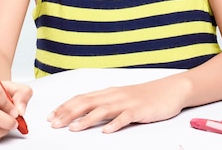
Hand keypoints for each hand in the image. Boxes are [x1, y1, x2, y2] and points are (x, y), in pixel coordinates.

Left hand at [47, 77, 186, 132]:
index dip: (65, 106)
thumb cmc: (143, 96)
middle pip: (87, 103)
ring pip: (103, 110)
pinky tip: (107, 131)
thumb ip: (103, 104)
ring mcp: (127, 102)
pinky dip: (115, 124)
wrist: (169, 90)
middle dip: (68, 113)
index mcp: (107, 93)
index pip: (81, 98)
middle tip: (54, 123)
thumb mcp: (120, 98)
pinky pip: (126, 117)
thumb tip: (81, 113)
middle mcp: (114, 96)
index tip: (51, 116)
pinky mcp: (140, 110)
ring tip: (73, 128)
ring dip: (86, 119)